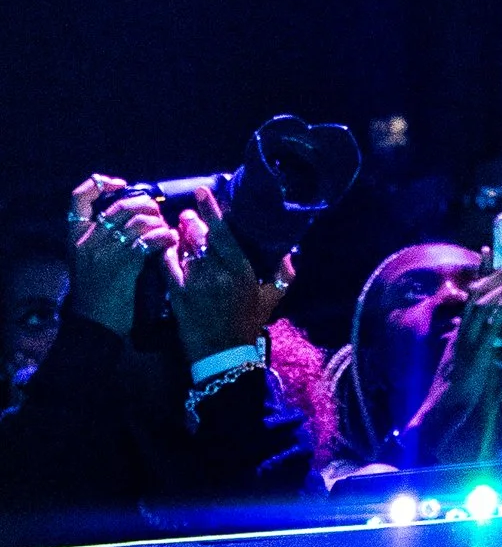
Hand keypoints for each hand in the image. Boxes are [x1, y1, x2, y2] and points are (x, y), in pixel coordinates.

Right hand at [66, 177, 179, 335]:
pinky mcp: (124, 264)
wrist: (94, 324)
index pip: (79, 197)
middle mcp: (87, 240)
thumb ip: (99, 236)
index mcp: (75, 237)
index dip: (100, 183)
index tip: (122, 185)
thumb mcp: (87, 259)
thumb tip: (130, 211)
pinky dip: (164, 237)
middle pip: (120, 205)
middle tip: (156, 212)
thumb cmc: (95, 291)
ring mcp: (105, 251)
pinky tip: (169, 242)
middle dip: (145, 204)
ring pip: (139, 220)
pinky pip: (150, 239)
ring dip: (158, 221)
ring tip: (164, 229)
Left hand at [169, 193, 293, 363]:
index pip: (223, 232)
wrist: (223, 354)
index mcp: (241, 270)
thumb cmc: (248, 324)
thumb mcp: (272, 299)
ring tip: (179, 230)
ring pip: (184, 249)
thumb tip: (290, 253)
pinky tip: (167, 249)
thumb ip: (283, 274)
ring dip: (180, 237)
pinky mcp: (179, 296)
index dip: (211, 209)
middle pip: (201, 237)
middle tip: (188, 213)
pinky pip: (169, 267)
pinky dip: (167, 255)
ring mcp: (196, 284)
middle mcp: (218, 273)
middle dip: (192, 221)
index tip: (201, 192)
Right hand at [392, 275, 501, 466]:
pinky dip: (500, 307)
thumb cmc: (458, 395)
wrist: (441, 414)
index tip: (490, 252)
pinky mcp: (472, 352)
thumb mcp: (474, 371)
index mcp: (462, 333)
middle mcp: (462, 332)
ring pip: (483, 304)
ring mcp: (466, 340)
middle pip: (478, 293)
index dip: (481, 275)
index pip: (472, 297)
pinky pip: (488, 325)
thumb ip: (488, 359)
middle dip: (498, 273)